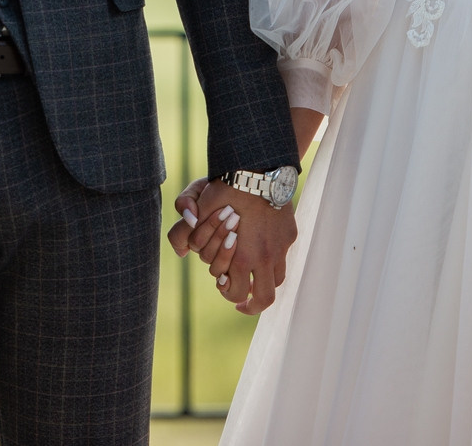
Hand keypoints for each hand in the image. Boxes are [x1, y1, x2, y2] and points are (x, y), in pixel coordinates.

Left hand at [169, 178, 295, 314]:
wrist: (260, 167)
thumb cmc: (228, 187)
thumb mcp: (201, 207)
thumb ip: (185, 231)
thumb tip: (181, 251)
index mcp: (242, 257)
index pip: (237, 294)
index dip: (229, 295)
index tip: (224, 288)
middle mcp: (265, 257)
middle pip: (264, 298)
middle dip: (252, 304)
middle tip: (242, 301)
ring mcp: (281, 247)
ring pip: (278, 280)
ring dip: (265, 282)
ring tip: (254, 279)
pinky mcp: (290, 234)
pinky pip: (284, 256)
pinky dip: (273, 261)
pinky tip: (262, 252)